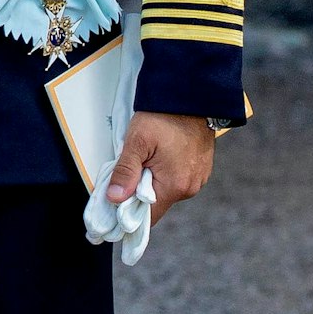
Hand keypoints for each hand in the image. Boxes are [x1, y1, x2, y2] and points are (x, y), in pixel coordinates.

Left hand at [105, 109, 215, 223]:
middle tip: (126, 174)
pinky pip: (176, 180)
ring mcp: (198, 179)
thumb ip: (126, 172)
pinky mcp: (200, 170)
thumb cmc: (163, 117)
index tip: (112, 208)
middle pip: (155, 204)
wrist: (191, 97)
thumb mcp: (137, 142)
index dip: (127, 214)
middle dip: (137, 194)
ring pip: (165, 192)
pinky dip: (163, 174)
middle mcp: (190, 187)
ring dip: (150, 183)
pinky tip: (157, 158)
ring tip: (143, 161)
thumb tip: (115, 199)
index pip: (148, 216)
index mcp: (175, 185)